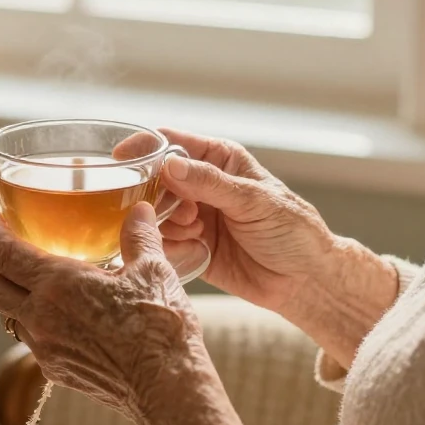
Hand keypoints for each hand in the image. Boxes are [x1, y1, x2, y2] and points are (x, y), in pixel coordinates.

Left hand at [0, 202, 204, 419]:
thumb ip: (139, 236)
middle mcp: (42, 316)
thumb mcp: (152, 270)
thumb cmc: (160, 327)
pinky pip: (30, 339)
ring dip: (7, 293)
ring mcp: (46, 347)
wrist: (166, 387)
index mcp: (59, 284)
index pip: (5, 253)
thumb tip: (139, 210)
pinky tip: (52, 314)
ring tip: (22, 279)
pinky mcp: (57, 370)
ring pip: (7, 315)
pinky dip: (29, 319)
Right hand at [152, 129, 338, 314]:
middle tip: (184, 213)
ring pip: (154, 213)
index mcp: (219, 160)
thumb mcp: (255, 201)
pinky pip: (162, 243)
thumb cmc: (293, 231)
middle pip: (155, 180)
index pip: (172, 143)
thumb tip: (169, 165)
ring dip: (167, 223)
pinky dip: (170, 247)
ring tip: (197, 233)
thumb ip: (211, 183)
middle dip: (158, 196)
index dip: (144, 147)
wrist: (305, 281)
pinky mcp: (191, 247)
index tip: (120, 157)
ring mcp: (194, 216)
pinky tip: (196, 250)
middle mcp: (202, 185)